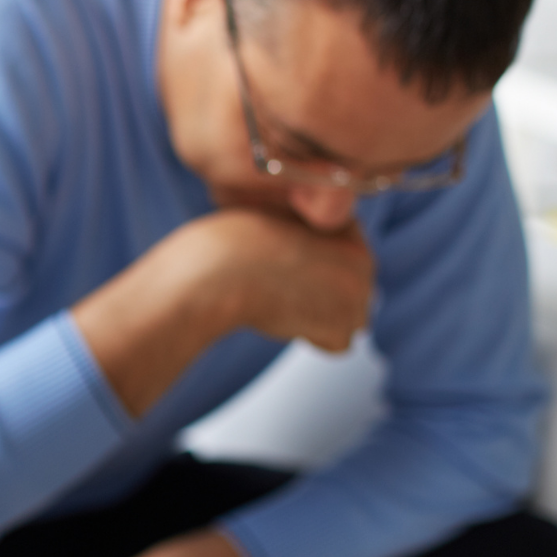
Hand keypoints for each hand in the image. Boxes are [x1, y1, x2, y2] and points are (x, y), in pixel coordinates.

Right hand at [71, 207, 373, 417]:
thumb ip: (277, 243)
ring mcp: (356, 276)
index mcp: (328, 216)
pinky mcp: (348, 309)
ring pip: (342, 319)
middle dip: (311, 301)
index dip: (302, 275)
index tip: (270, 274)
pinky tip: (276, 316)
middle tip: (269, 290)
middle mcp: (353, 241)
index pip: (336, 261)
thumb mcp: (245, 237)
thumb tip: (287, 262)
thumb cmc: (207, 259)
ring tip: (268, 300)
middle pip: (348, 295)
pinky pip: (335, 339)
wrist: (200, 276)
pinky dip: (308, 335)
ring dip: (309, 319)